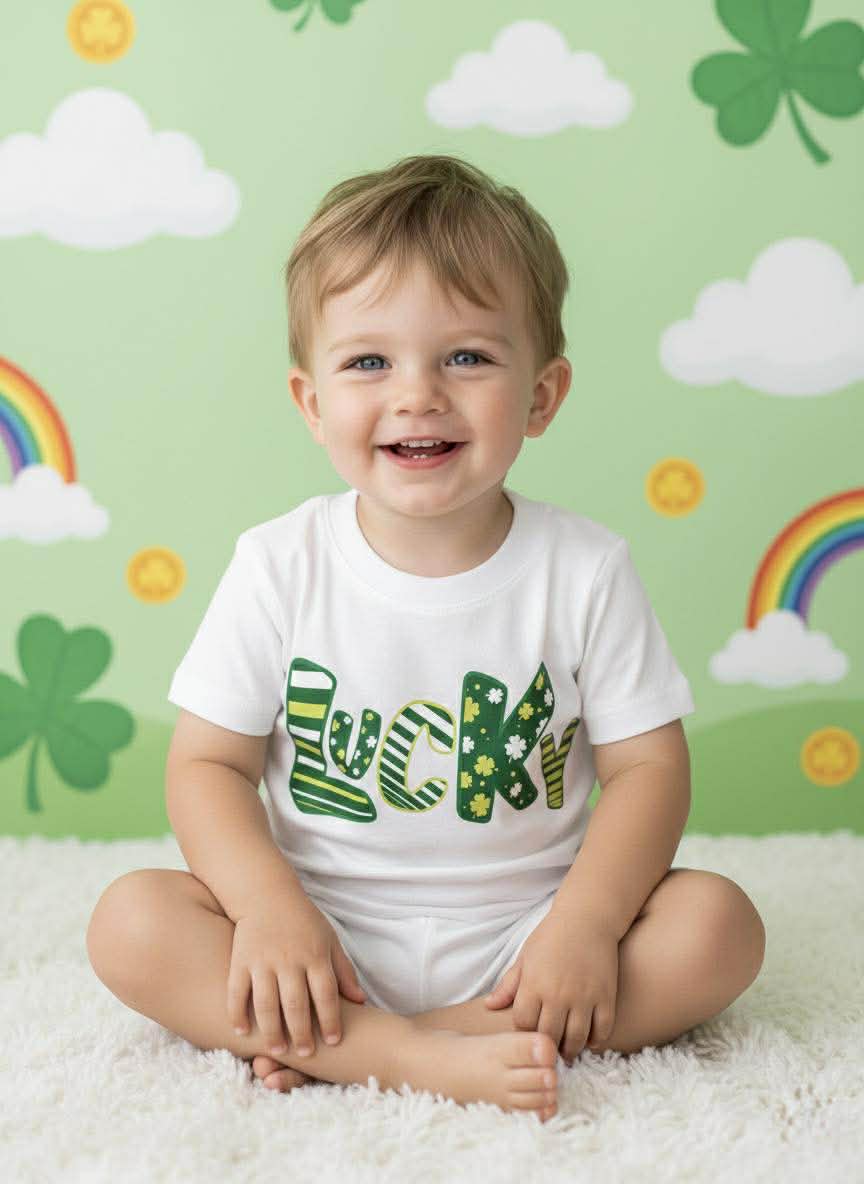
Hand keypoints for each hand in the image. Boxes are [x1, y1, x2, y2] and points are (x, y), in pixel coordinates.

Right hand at [226, 890, 365, 1057]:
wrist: (267, 893)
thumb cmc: (304, 921)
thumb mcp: (330, 940)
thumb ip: (344, 972)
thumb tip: (361, 1002)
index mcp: (315, 955)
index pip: (326, 994)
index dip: (331, 1020)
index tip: (334, 1041)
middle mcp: (289, 959)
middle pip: (296, 1004)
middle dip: (302, 1033)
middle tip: (306, 1054)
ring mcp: (263, 961)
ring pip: (266, 1003)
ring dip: (271, 1031)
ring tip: (277, 1051)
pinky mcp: (240, 960)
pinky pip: (237, 992)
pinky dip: (237, 1014)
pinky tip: (241, 1033)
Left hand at [484, 907, 619, 1063]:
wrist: (586, 917)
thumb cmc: (551, 936)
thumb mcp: (525, 957)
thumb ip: (509, 985)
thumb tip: (489, 1006)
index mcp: (534, 983)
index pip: (523, 1024)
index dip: (523, 1031)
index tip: (528, 1031)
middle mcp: (558, 993)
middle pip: (549, 1036)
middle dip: (546, 1046)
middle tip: (547, 1051)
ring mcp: (584, 996)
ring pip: (576, 1039)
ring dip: (570, 1050)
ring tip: (566, 1051)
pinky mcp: (606, 996)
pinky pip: (602, 1030)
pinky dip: (596, 1041)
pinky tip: (589, 1040)